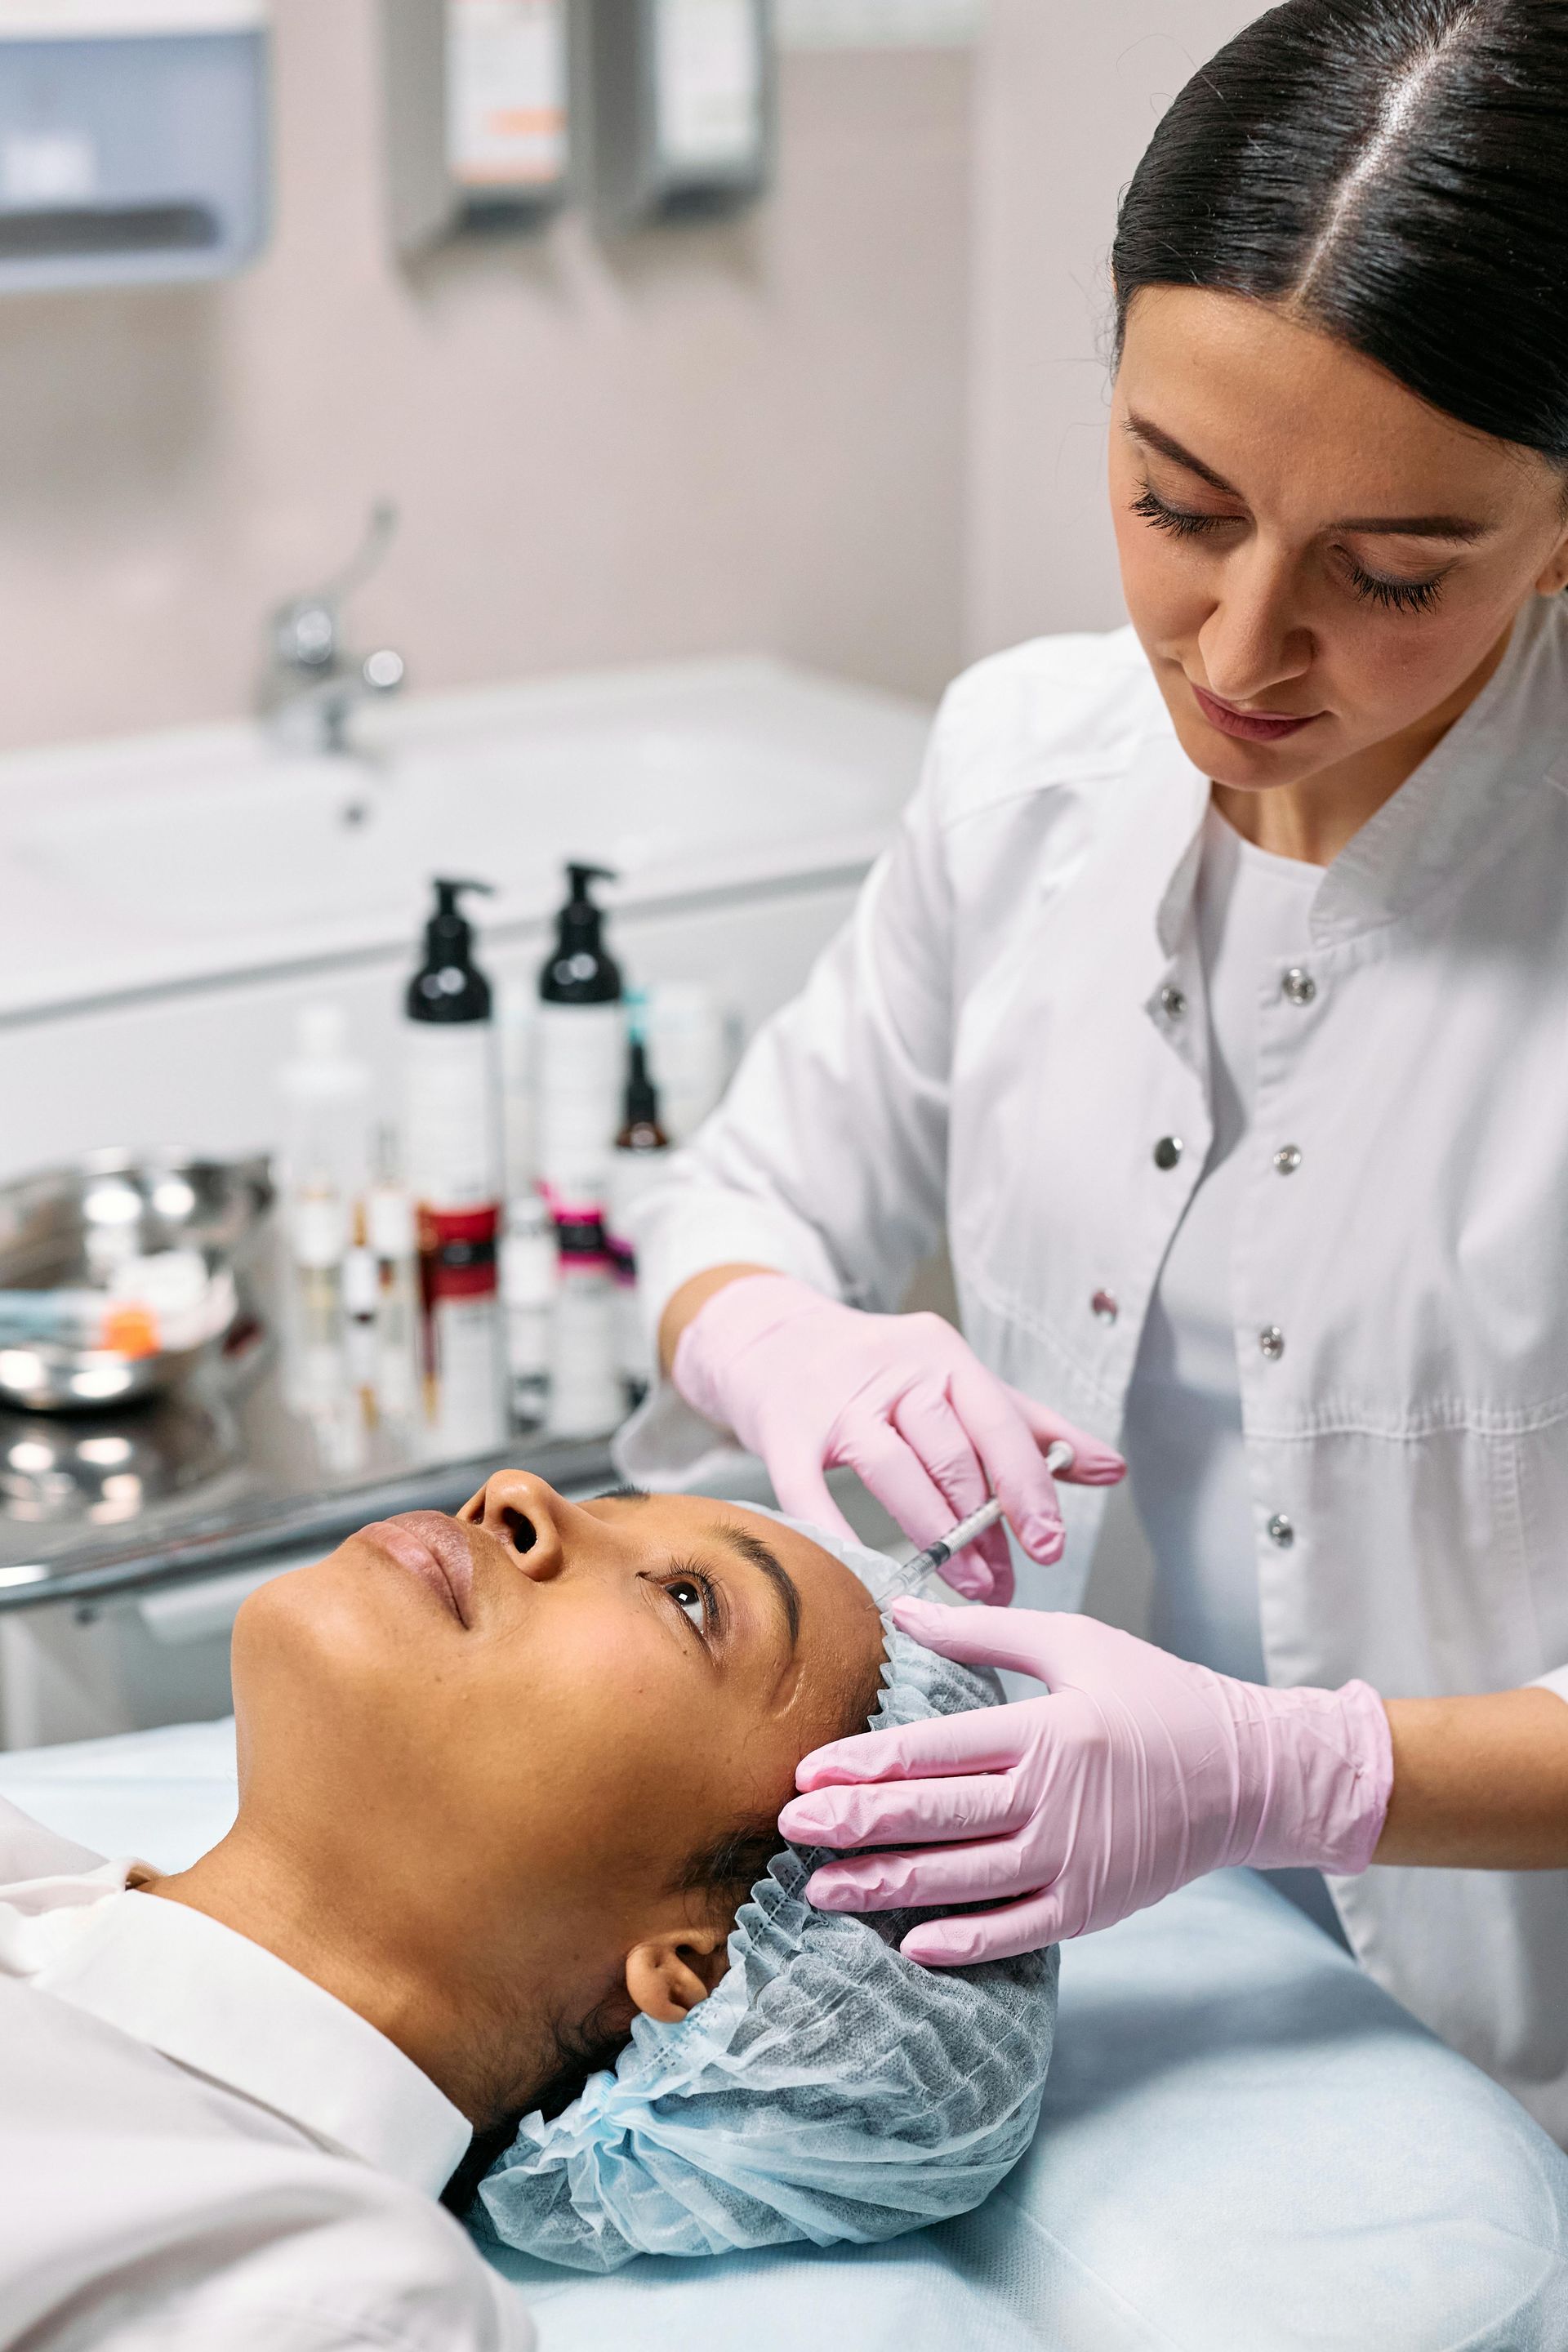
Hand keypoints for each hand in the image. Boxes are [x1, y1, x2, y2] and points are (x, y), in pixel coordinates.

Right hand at [672, 1274, 1122, 1598]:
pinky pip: (812, 1491)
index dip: (1027, 1487)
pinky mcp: (785, 1433)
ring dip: (935, 1536)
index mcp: (942, 1355)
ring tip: (966, 1586)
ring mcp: (836, 1401)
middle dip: (982, 1528)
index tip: (1048, 1544)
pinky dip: (842, 1533)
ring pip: (894, 1471)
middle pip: (949, 1453)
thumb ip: (1030, 1429)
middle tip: (1004, 1584)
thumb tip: (1111, 1468)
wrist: (775, 1341)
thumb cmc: (879, 1372)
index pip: (997, 1423)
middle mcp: (891, 1370)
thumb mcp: (957, 1383)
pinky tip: (871, 1572)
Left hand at [778, 1599, 1393, 1962]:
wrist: (1251, 1773)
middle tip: (789, 1831)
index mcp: (1044, 1730)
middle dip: (853, 1825)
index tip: (806, 1774)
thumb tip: (903, 1610)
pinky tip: (912, 1945)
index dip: (863, 1764)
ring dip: (886, 1886)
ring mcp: (1071, 1861)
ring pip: (959, 1880)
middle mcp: (1051, 1800)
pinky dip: (963, 1942)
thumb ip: (983, 1631)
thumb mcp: (1076, 1643)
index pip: (933, 1749)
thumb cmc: (1160, 1697)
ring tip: (824, 1889)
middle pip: (932, 1816)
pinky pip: (1015, 1931)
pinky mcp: (1090, 1905)